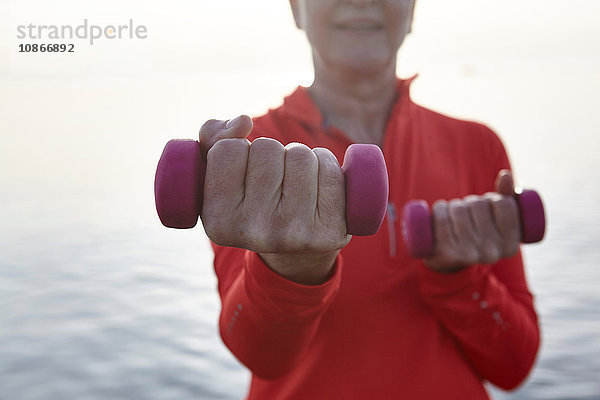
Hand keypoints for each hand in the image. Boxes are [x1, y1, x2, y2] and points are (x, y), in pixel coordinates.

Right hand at [199, 116, 350, 283]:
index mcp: (218, 222)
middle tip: (273, 179)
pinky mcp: (330, 230)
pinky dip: (326, 164)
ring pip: (300, 155)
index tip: (242, 171)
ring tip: (295, 181)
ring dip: (300, 157)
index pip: (227, 149)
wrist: (295, 250)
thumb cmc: (252, 199)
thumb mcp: (218, 173)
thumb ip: (213, 137)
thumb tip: (243, 121)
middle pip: (266, 149)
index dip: (238, 150)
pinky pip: (329, 168)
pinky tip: (318, 185)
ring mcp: (295, 234)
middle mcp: (255, 233)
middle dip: (271, 153)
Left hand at [424, 170, 520, 272]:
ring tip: (453, 212)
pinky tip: (440, 210)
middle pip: (479, 205)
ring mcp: (469, 254)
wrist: (446, 259)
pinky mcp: (447, 253)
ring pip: (459, 209)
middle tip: (467, 210)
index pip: (505, 204)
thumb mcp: (496, 219)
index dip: (493, 198)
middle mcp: (492, 253)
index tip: (487, 205)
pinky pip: (442, 220)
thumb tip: (505, 175)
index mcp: (510, 245)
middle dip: (471, 201)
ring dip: (453, 204)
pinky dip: (439, 209)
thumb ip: (507, 196)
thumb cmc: (476, 232)